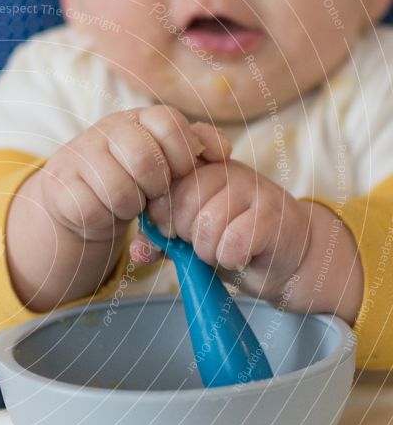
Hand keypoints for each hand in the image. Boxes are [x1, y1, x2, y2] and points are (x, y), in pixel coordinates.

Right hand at [7, 105, 231, 310]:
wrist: (77, 197)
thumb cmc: (132, 178)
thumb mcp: (165, 159)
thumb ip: (195, 149)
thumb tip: (224, 151)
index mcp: (138, 117)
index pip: (170, 123)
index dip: (183, 155)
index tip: (180, 174)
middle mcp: (106, 129)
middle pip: (146, 159)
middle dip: (156, 187)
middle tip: (152, 195)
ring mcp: (80, 155)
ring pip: (120, 190)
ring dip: (130, 207)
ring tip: (127, 204)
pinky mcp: (59, 185)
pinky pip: (93, 210)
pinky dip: (104, 219)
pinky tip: (103, 212)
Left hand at [141, 160, 310, 300]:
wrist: (286, 258)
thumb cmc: (231, 242)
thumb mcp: (187, 239)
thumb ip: (159, 240)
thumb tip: (137, 251)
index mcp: (201, 167)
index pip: (164, 179)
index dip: (162, 213)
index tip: (173, 229)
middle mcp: (227, 168)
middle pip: (183, 200)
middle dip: (185, 233)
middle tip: (201, 242)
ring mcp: (254, 187)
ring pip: (208, 221)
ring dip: (208, 249)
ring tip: (220, 250)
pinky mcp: (274, 214)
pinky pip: (233, 240)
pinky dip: (230, 258)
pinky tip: (239, 256)